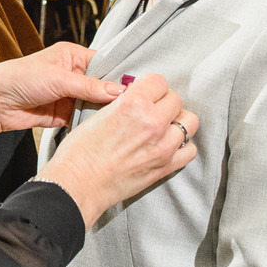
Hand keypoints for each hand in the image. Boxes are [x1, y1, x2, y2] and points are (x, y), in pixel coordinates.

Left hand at [0, 43, 125, 163]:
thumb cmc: (19, 78)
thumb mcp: (59, 78)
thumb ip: (90, 86)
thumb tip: (119, 91)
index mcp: (74, 56)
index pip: (106, 64)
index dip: (120, 75)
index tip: (137, 87)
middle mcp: (74, 74)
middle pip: (103, 86)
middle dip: (114, 97)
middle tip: (134, 106)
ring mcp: (70, 96)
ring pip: (95, 104)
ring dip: (103, 112)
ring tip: (123, 119)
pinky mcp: (64, 115)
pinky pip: (84, 119)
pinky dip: (91, 124)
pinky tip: (104, 128)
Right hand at [41, 73, 198, 225]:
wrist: (77, 184)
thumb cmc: (79, 152)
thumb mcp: (98, 114)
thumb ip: (123, 103)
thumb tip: (137, 99)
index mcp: (133, 103)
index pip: (159, 81)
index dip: (150, 87)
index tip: (146, 94)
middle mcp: (152, 122)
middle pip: (176, 99)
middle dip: (164, 103)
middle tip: (152, 111)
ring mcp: (163, 146)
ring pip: (189, 122)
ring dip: (177, 122)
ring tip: (163, 127)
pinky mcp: (166, 166)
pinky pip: (190, 150)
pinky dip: (182, 146)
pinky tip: (168, 146)